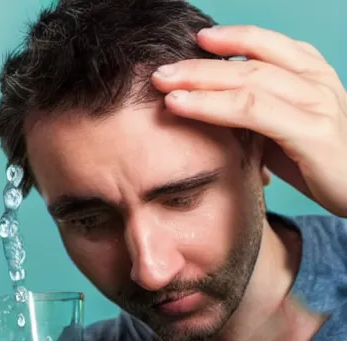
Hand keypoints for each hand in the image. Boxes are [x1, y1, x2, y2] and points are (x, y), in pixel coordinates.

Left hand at [151, 24, 346, 217]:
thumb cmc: (317, 162)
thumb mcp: (284, 131)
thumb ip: (256, 115)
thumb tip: (212, 109)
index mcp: (311, 75)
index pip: (266, 45)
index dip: (229, 39)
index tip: (193, 41)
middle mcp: (316, 82)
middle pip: (250, 61)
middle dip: (200, 63)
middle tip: (161, 69)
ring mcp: (317, 105)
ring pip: (248, 82)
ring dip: (200, 81)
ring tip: (163, 83)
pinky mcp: (312, 134)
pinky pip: (253, 112)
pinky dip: (213, 107)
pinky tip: (183, 105)